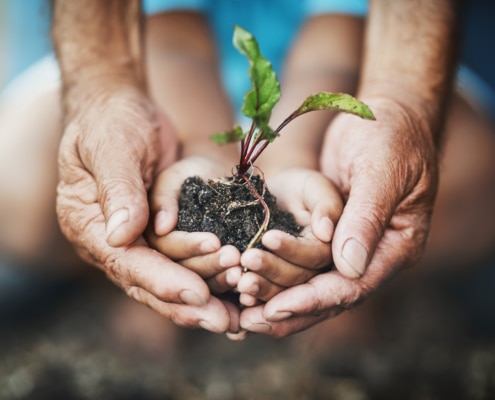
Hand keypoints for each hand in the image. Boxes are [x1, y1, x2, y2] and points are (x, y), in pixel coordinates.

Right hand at [56, 86, 236, 332]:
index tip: (198, 295)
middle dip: (188, 303)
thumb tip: (121, 236)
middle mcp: (110, 242)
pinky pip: (184, 263)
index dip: (163, 281)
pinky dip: (208, 279)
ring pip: (170, 278)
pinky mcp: (158, 235)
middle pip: (149, 283)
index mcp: (88, 225)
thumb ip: (118, 189)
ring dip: (205, 295)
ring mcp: (135, 240)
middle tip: (227, 322)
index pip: (126, 262)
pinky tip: (235, 295)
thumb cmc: (112, 121)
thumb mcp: (112, 147)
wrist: (121, 109)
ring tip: (239, 312)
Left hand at [239, 97, 438, 336]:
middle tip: (247, 322)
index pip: (353, 286)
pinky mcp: (330, 235)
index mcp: (396, 246)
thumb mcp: (381, 171)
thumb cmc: (390, 135)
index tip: (275, 309)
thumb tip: (348, 268)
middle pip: (330, 296)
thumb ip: (366, 217)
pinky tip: (248, 285)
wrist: (385, 114)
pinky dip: (278, 275)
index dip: (313, 300)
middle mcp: (374, 255)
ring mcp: (351, 246)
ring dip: (278, 296)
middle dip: (289, 308)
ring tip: (241, 311)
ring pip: (313, 284)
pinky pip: (303, 263)